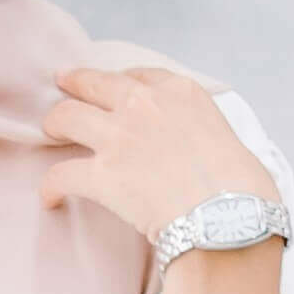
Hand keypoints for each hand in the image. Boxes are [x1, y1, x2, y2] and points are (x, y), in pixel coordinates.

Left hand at [37, 65, 278, 234]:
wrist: (228, 218)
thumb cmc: (244, 188)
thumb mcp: (233, 141)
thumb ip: (208, 136)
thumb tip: (207, 157)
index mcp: (182, 93)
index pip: (141, 75)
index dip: (122, 80)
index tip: (113, 85)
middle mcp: (145, 106)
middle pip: (95, 83)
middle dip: (76, 82)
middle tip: (64, 83)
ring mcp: (119, 137)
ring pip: (66, 116)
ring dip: (55, 123)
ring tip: (50, 132)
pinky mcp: (101, 175)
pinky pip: (60, 175)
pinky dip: (51, 187)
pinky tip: (49, 199)